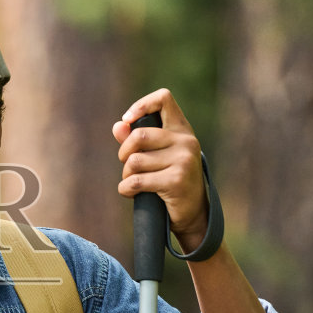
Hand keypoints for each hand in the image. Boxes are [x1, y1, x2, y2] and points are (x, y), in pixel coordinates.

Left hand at [112, 88, 208, 250]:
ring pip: (134, 161)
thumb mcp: (156, 157)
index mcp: (182, 130)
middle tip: (128, 167)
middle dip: (124, 153)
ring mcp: (184, 160)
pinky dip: (126, 189)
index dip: (141, 105)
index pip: (164, 99)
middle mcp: (186, 141)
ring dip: (126, 175)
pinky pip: (136, 181)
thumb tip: (119, 125)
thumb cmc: (170, 180)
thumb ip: (136, 140)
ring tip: (134, 183)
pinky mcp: (176, 181)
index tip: (129, 120)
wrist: (193, 214)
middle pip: (138, 135)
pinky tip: (131, 193)